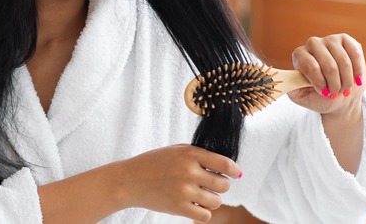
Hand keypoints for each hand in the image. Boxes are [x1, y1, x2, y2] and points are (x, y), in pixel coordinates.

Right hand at [114, 144, 240, 221]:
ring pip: (216, 201)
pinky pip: (205, 215)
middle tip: (210, 185)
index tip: (235, 173)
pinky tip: (194, 205)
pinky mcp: (179, 207)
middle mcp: (189, 172)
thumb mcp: (176, 151)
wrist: (129, 180)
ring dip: (212, 200)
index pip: (224, 163)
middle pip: (223, 184)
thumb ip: (199, 156)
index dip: (234, 170)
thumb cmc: (154, 163)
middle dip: (220, 185)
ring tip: (200, 195)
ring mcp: (184, 190)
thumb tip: (228, 168)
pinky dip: (202, 212)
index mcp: (190, 154)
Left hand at [287, 33, 365, 114]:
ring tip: (345, 88)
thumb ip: (292, 89)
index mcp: (299, 55)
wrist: (339, 96)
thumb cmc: (318, 97)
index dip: (321, 83)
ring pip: (344, 62)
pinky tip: (356, 79)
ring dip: (347, 81)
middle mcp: (312, 44)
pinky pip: (355, 53)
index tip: (324, 93)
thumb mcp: (302, 97)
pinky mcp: (346, 40)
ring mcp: (330, 40)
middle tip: (336, 93)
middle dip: (335, 85)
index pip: (311, 67)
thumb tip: (286, 81)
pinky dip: (358, 70)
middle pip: (329, 66)